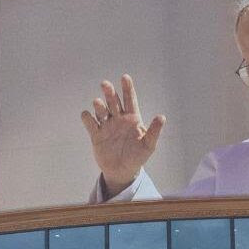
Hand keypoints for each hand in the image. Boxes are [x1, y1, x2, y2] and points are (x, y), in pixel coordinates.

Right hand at [81, 74, 166, 197]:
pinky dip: (87, 118)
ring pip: (101, 111)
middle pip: (114, 102)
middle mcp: (118, 119)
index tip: (125, 77)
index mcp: (132, 118)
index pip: (130, 99)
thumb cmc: (138, 157)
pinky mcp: (96, 135)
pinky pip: (90, 123)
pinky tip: (87, 116)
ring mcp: (107, 126)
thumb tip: (161, 117)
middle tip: (105, 84)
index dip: (127, 88)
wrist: (122, 171)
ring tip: (98, 103)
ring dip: (99, 105)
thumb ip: (154, 131)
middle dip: (110, 93)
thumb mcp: (148, 145)